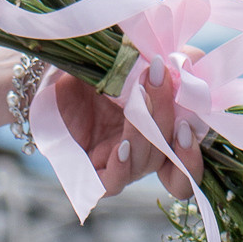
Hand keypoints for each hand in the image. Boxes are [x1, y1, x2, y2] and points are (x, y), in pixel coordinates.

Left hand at [40, 57, 189, 194]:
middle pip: (169, 152)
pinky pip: (112, 183)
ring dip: (145, 133)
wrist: (47, 79)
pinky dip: (121, 167)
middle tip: (157, 75)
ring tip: (136, 102)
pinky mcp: (90, 173)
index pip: (188, 157)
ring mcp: (119, 163)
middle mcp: (143, 151)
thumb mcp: (127, 58)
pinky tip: (120, 148)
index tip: (192, 117)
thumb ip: (163, 59)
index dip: (193, 149)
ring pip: (146, 164)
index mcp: (159, 129)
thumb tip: (195, 59)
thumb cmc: (93, 71)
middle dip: (166, 113)